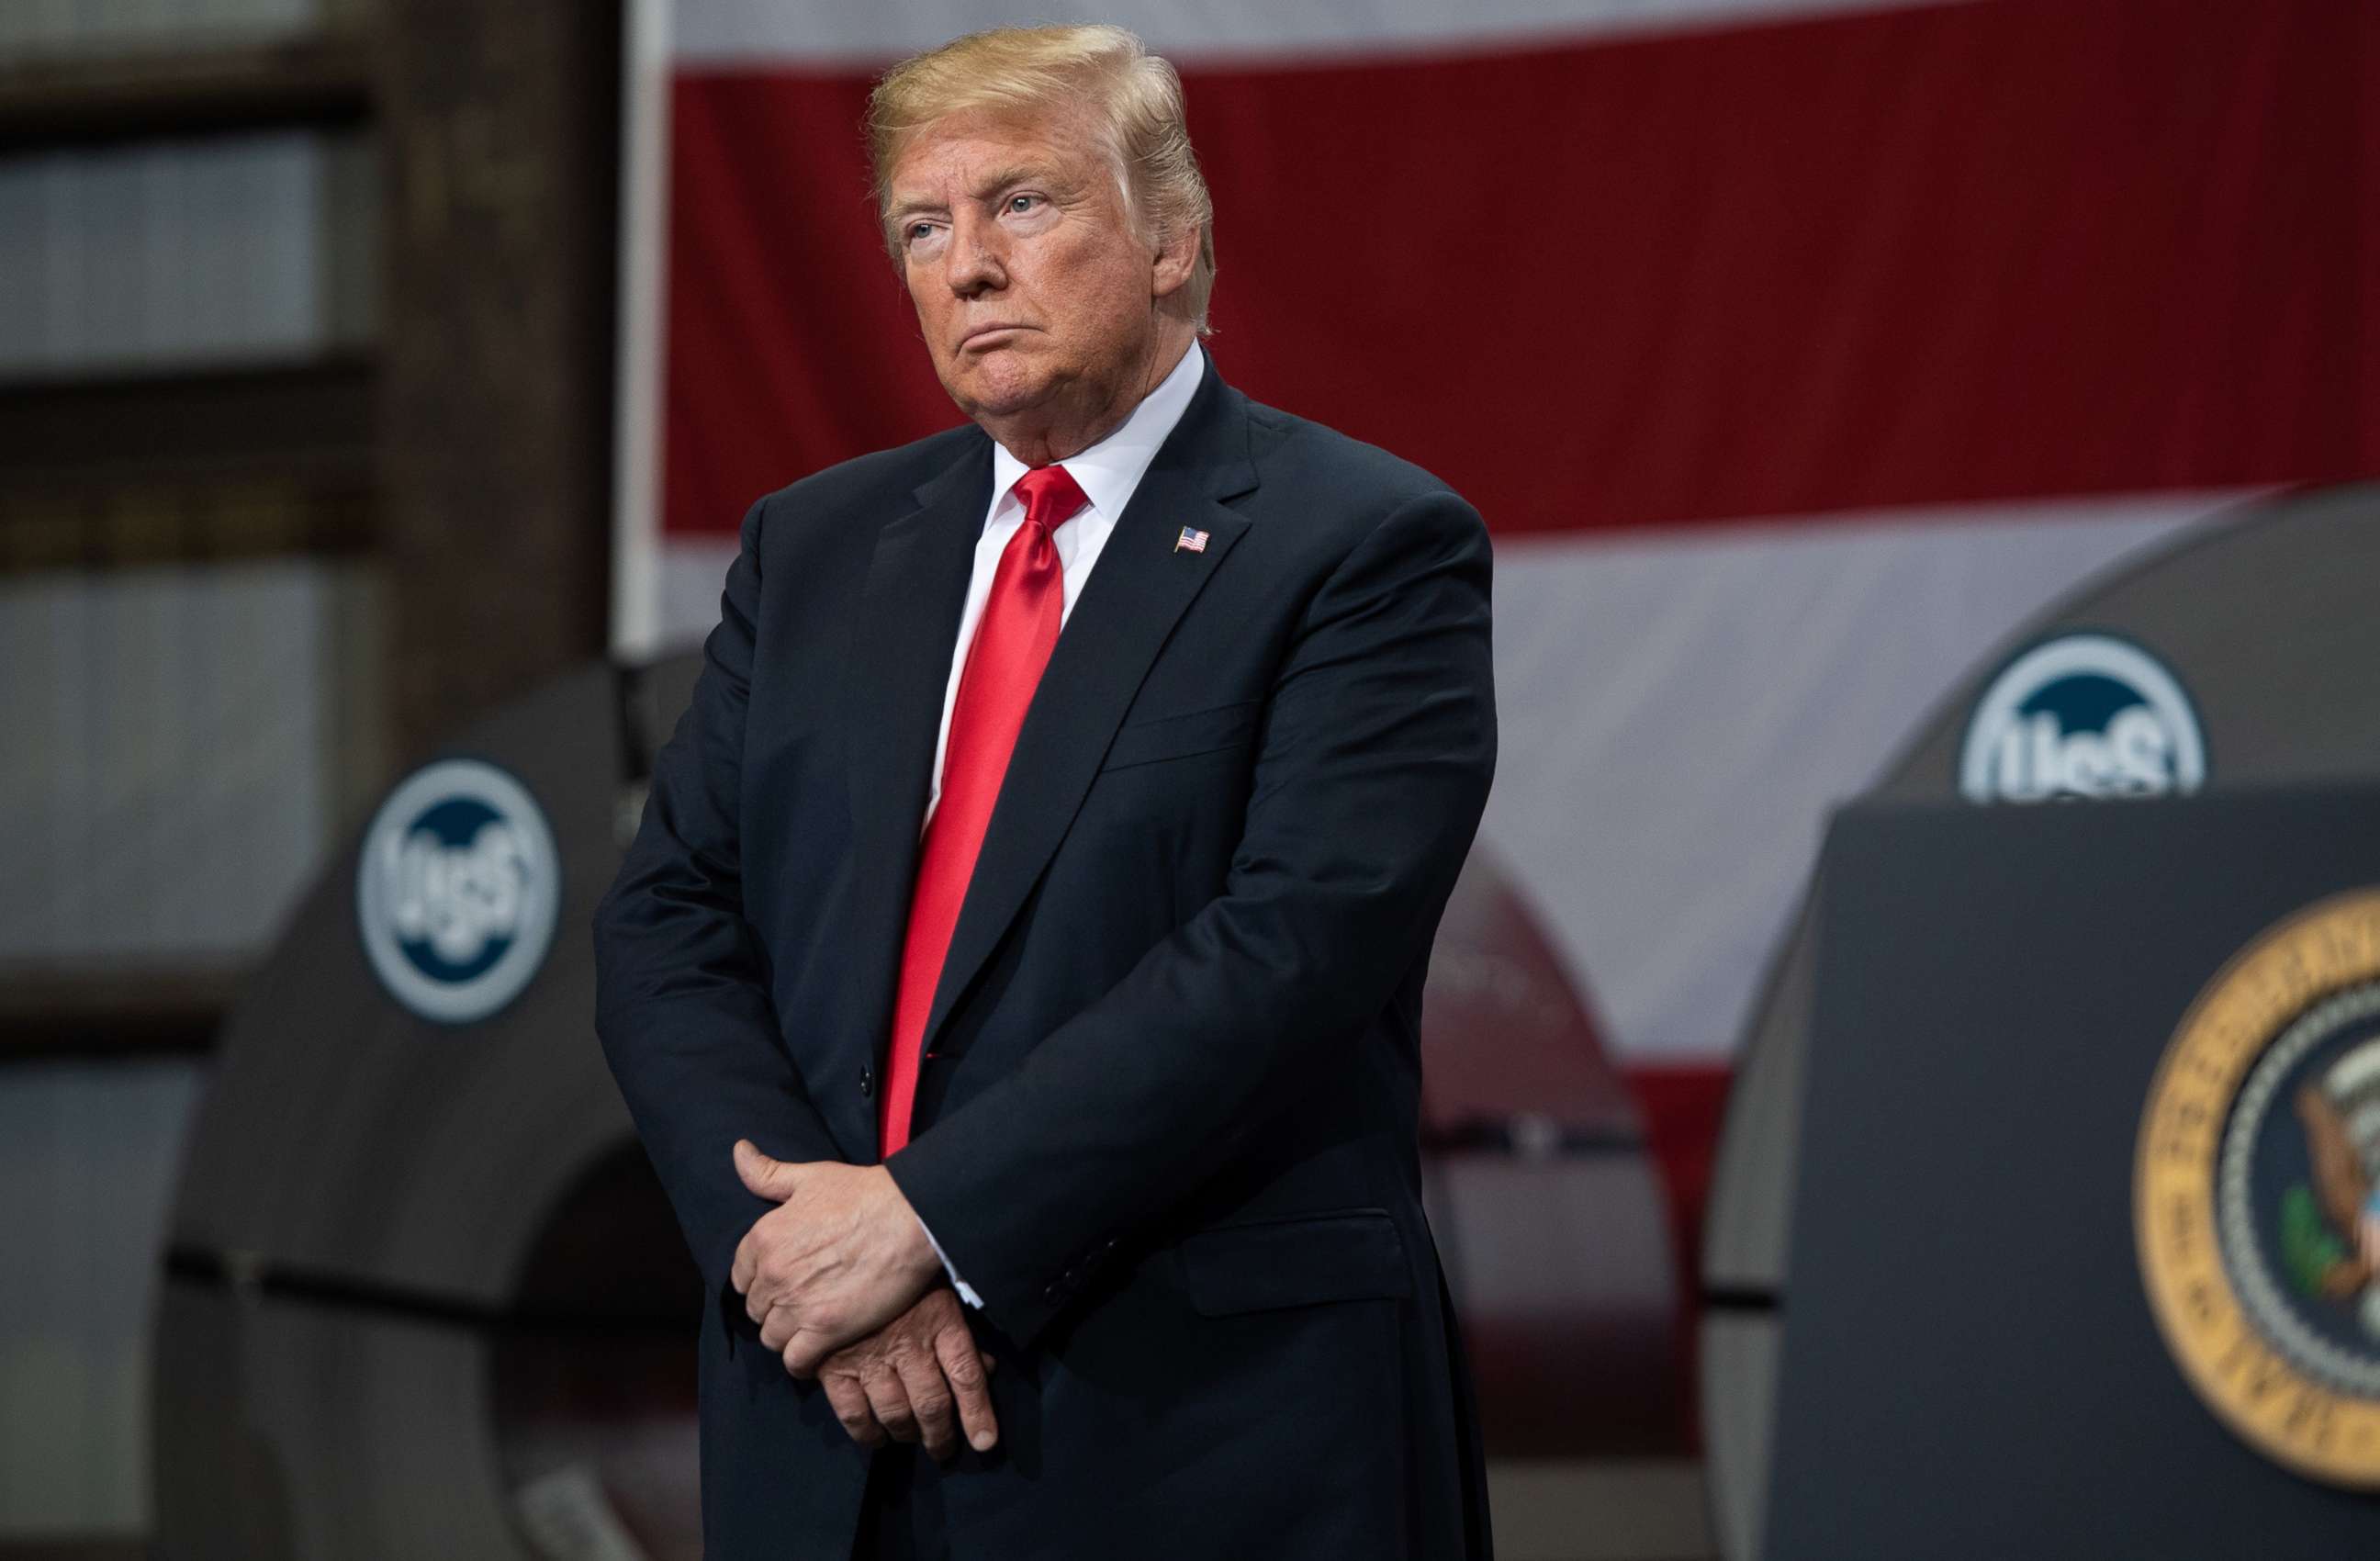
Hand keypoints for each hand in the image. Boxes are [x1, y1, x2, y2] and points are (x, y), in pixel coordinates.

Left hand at [729, 1140, 941, 1375]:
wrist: (909, 1218)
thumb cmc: (864, 1193)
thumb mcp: (811, 1176)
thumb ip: (768, 1173)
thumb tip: (737, 1151)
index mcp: (762, 1238)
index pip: (740, 1276)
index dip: (760, 1280)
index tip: (781, 1281)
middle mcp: (772, 1274)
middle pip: (756, 1309)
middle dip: (774, 1308)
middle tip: (800, 1304)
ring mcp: (796, 1305)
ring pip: (771, 1336)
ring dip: (786, 1335)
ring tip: (808, 1328)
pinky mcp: (825, 1330)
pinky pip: (795, 1361)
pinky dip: (801, 1363)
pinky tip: (814, 1354)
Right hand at [819, 1287, 999, 1459]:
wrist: (841, 1251)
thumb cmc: (901, 1272)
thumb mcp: (940, 1291)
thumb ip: (961, 1333)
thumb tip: (988, 1369)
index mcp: (939, 1319)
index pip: (966, 1375)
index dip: (978, 1413)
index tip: (985, 1442)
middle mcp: (907, 1343)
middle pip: (931, 1404)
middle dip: (940, 1435)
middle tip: (943, 1449)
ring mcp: (869, 1356)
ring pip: (895, 1413)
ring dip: (906, 1435)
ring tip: (911, 1439)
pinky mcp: (834, 1365)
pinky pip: (852, 1413)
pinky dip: (865, 1433)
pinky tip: (875, 1438)